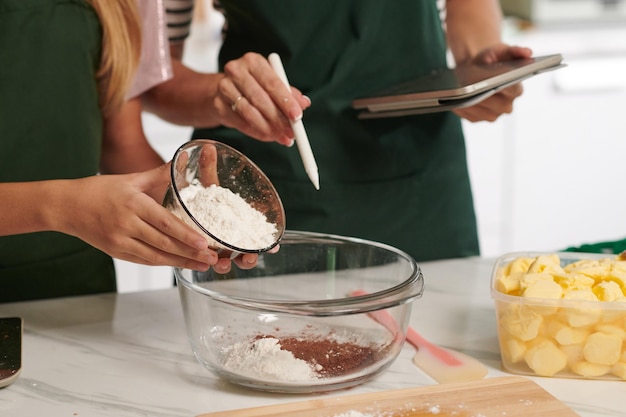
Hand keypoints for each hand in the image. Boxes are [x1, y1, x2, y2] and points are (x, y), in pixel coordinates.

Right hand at [57, 164, 220, 270]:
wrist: (66, 206)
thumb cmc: (99, 190)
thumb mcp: (130, 178)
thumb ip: (158, 174)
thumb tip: (181, 162)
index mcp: (133, 204)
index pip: (165, 222)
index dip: (185, 235)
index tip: (204, 242)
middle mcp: (127, 224)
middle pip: (164, 243)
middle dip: (190, 253)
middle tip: (212, 258)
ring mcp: (120, 241)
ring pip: (155, 256)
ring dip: (181, 262)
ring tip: (202, 264)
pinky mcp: (116, 252)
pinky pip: (144, 260)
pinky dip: (164, 263)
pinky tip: (180, 263)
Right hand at [213, 52, 310, 144]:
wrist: (218, 91)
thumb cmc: (251, 86)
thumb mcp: (271, 84)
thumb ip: (289, 93)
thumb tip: (304, 104)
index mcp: (253, 61)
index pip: (272, 82)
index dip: (286, 101)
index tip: (297, 116)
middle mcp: (236, 71)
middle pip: (260, 98)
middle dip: (278, 119)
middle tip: (292, 133)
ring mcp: (224, 88)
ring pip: (249, 112)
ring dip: (268, 129)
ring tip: (281, 137)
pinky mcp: (218, 105)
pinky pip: (240, 123)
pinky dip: (257, 132)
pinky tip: (268, 136)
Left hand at [454, 44, 532, 121]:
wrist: (474, 69)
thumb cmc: (489, 60)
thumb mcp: (500, 50)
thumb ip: (515, 50)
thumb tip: (528, 52)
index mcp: (516, 89)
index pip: (514, 90)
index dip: (505, 86)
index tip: (494, 81)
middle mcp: (507, 105)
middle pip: (498, 105)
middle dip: (485, 97)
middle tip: (472, 89)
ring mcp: (493, 114)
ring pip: (483, 113)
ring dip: (472, 105)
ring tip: (461, 95)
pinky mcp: (477, 119)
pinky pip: (470, 116)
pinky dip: (462, 109)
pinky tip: (455, 101)